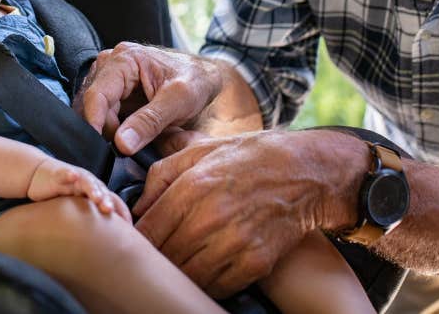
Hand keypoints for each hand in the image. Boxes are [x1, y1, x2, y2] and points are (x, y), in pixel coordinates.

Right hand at [26, 157, 131, 222]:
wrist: (41, 176)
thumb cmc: (62, 194)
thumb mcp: (78, 209)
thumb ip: (91, 222)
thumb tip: (106, 247)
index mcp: (97, 193)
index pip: (114, 202)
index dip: (121, 212)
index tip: (128, 227)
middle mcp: (89, 185)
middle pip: (103, 192)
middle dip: (107, 202)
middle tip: (109, 212)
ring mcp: (75, 179)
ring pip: (87, 182)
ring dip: (92, 189)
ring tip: (96, 197)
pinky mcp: (60, 174)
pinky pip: (65, 174)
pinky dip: (69, 174)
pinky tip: (72, 176)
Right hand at [74, 42, 224, 154]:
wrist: (204, 77)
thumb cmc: (195, 81)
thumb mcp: (178, 101)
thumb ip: (149, 122)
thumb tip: (121, 143)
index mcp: (125, 58)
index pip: (97, 94)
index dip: (95, 123)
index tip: (99, 148)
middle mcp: (111, 63)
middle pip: (94, 104)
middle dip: (105, 129)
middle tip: (125, 149)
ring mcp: (110, 76)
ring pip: (95, 110)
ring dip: (109, 129)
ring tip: (132, 141)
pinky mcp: (113, 90)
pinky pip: (103, 112)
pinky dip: (113, 127)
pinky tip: (129, 135)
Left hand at [131, 129, 366, 297]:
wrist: (305, 171)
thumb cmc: (247, 158)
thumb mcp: (199, 152)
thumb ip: (160, 176)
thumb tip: (136, 207)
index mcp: (192, 187)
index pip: (148, 230)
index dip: (136, 240)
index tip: (133, 242)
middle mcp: (211, 217)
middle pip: (165, 256)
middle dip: (155, 258)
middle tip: (153, 256)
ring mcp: (235, 243)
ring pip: (188, 275)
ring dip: (178, 273)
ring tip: (177, 264)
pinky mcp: (256, 262)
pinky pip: (217, 286)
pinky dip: (206, 283)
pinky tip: (204, 271)